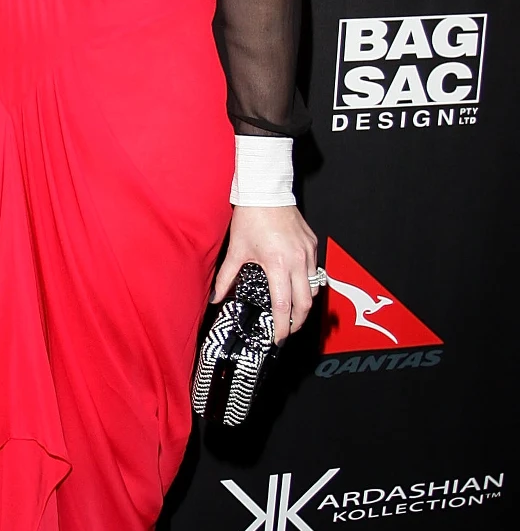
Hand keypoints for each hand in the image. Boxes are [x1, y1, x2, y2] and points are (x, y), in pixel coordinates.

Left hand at [214, 205, 317, 344]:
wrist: (266, 191)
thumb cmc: (250, 218)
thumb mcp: (236, 251)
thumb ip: (226, 278)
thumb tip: (216, 299)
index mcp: (277, 264)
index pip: (283, 305)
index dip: (282, 326)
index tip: (278, 339)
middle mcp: (298, 261)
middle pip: (305, 304)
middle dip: (297, 322)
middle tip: (287, 331)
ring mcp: (308, 253)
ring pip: (313, 288)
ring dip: (304, 304)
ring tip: (291, 312)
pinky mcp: (313, 245)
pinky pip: (315, 272)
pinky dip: (307, 284)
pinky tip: (296, 287)